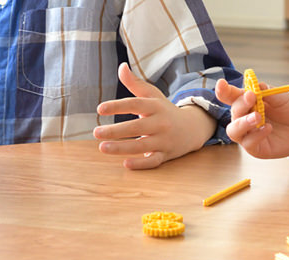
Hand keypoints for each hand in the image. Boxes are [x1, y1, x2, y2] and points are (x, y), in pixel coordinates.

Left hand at [94, 63, 214, 169]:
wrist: (193, 128)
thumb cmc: (165, 110)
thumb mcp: (153, 95)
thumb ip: (135, 83)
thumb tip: (121, 66)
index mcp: (155, 106)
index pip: (135, 104)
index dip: (118, 106)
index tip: (100, 109)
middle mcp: (161, 123)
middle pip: (137, 127)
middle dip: (115, 130)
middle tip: (96, 132)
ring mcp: (165, 140)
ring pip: (142, 146)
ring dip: (122, 148)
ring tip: (102, 147)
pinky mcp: (167, 155)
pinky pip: (154, 161)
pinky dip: (142, 164)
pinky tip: (125, 164)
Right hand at [214, 78, 288, 158]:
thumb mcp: (281, 97)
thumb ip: (267, 91)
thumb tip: (256, 85)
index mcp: (247, 103)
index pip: (231, 96)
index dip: (224, 91)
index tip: (221, 84)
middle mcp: (244, 118)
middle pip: (233, 112)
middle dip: (240, 105)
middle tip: (251, 97)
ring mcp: (248, 134)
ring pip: (234, 130)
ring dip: (243, 122)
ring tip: (257, 117)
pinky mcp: (255, 148)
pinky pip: (249, 143)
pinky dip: (256, 135)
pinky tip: (268, 128)